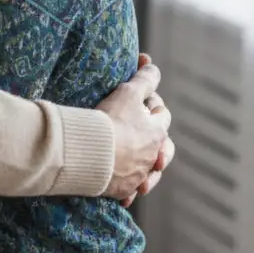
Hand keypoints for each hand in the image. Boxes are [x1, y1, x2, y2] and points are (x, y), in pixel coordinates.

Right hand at [98, 59, 172, 201]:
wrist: (90, 152)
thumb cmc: (110, 120)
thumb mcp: (128, 92)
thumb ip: (144, 78)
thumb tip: (151, 63)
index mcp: (157, 133)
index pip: (162, 114)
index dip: (152, 104)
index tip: (139, 100)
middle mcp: (152, 156)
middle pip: (163, 148)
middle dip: (157, 143)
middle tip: (143, 137)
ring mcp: (138, 175)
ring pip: (149, 172)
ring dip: (145, 168)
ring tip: (135, 165)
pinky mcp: (123, 189)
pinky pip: (129, 189)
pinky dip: (127, 186)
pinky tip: (120, 185)